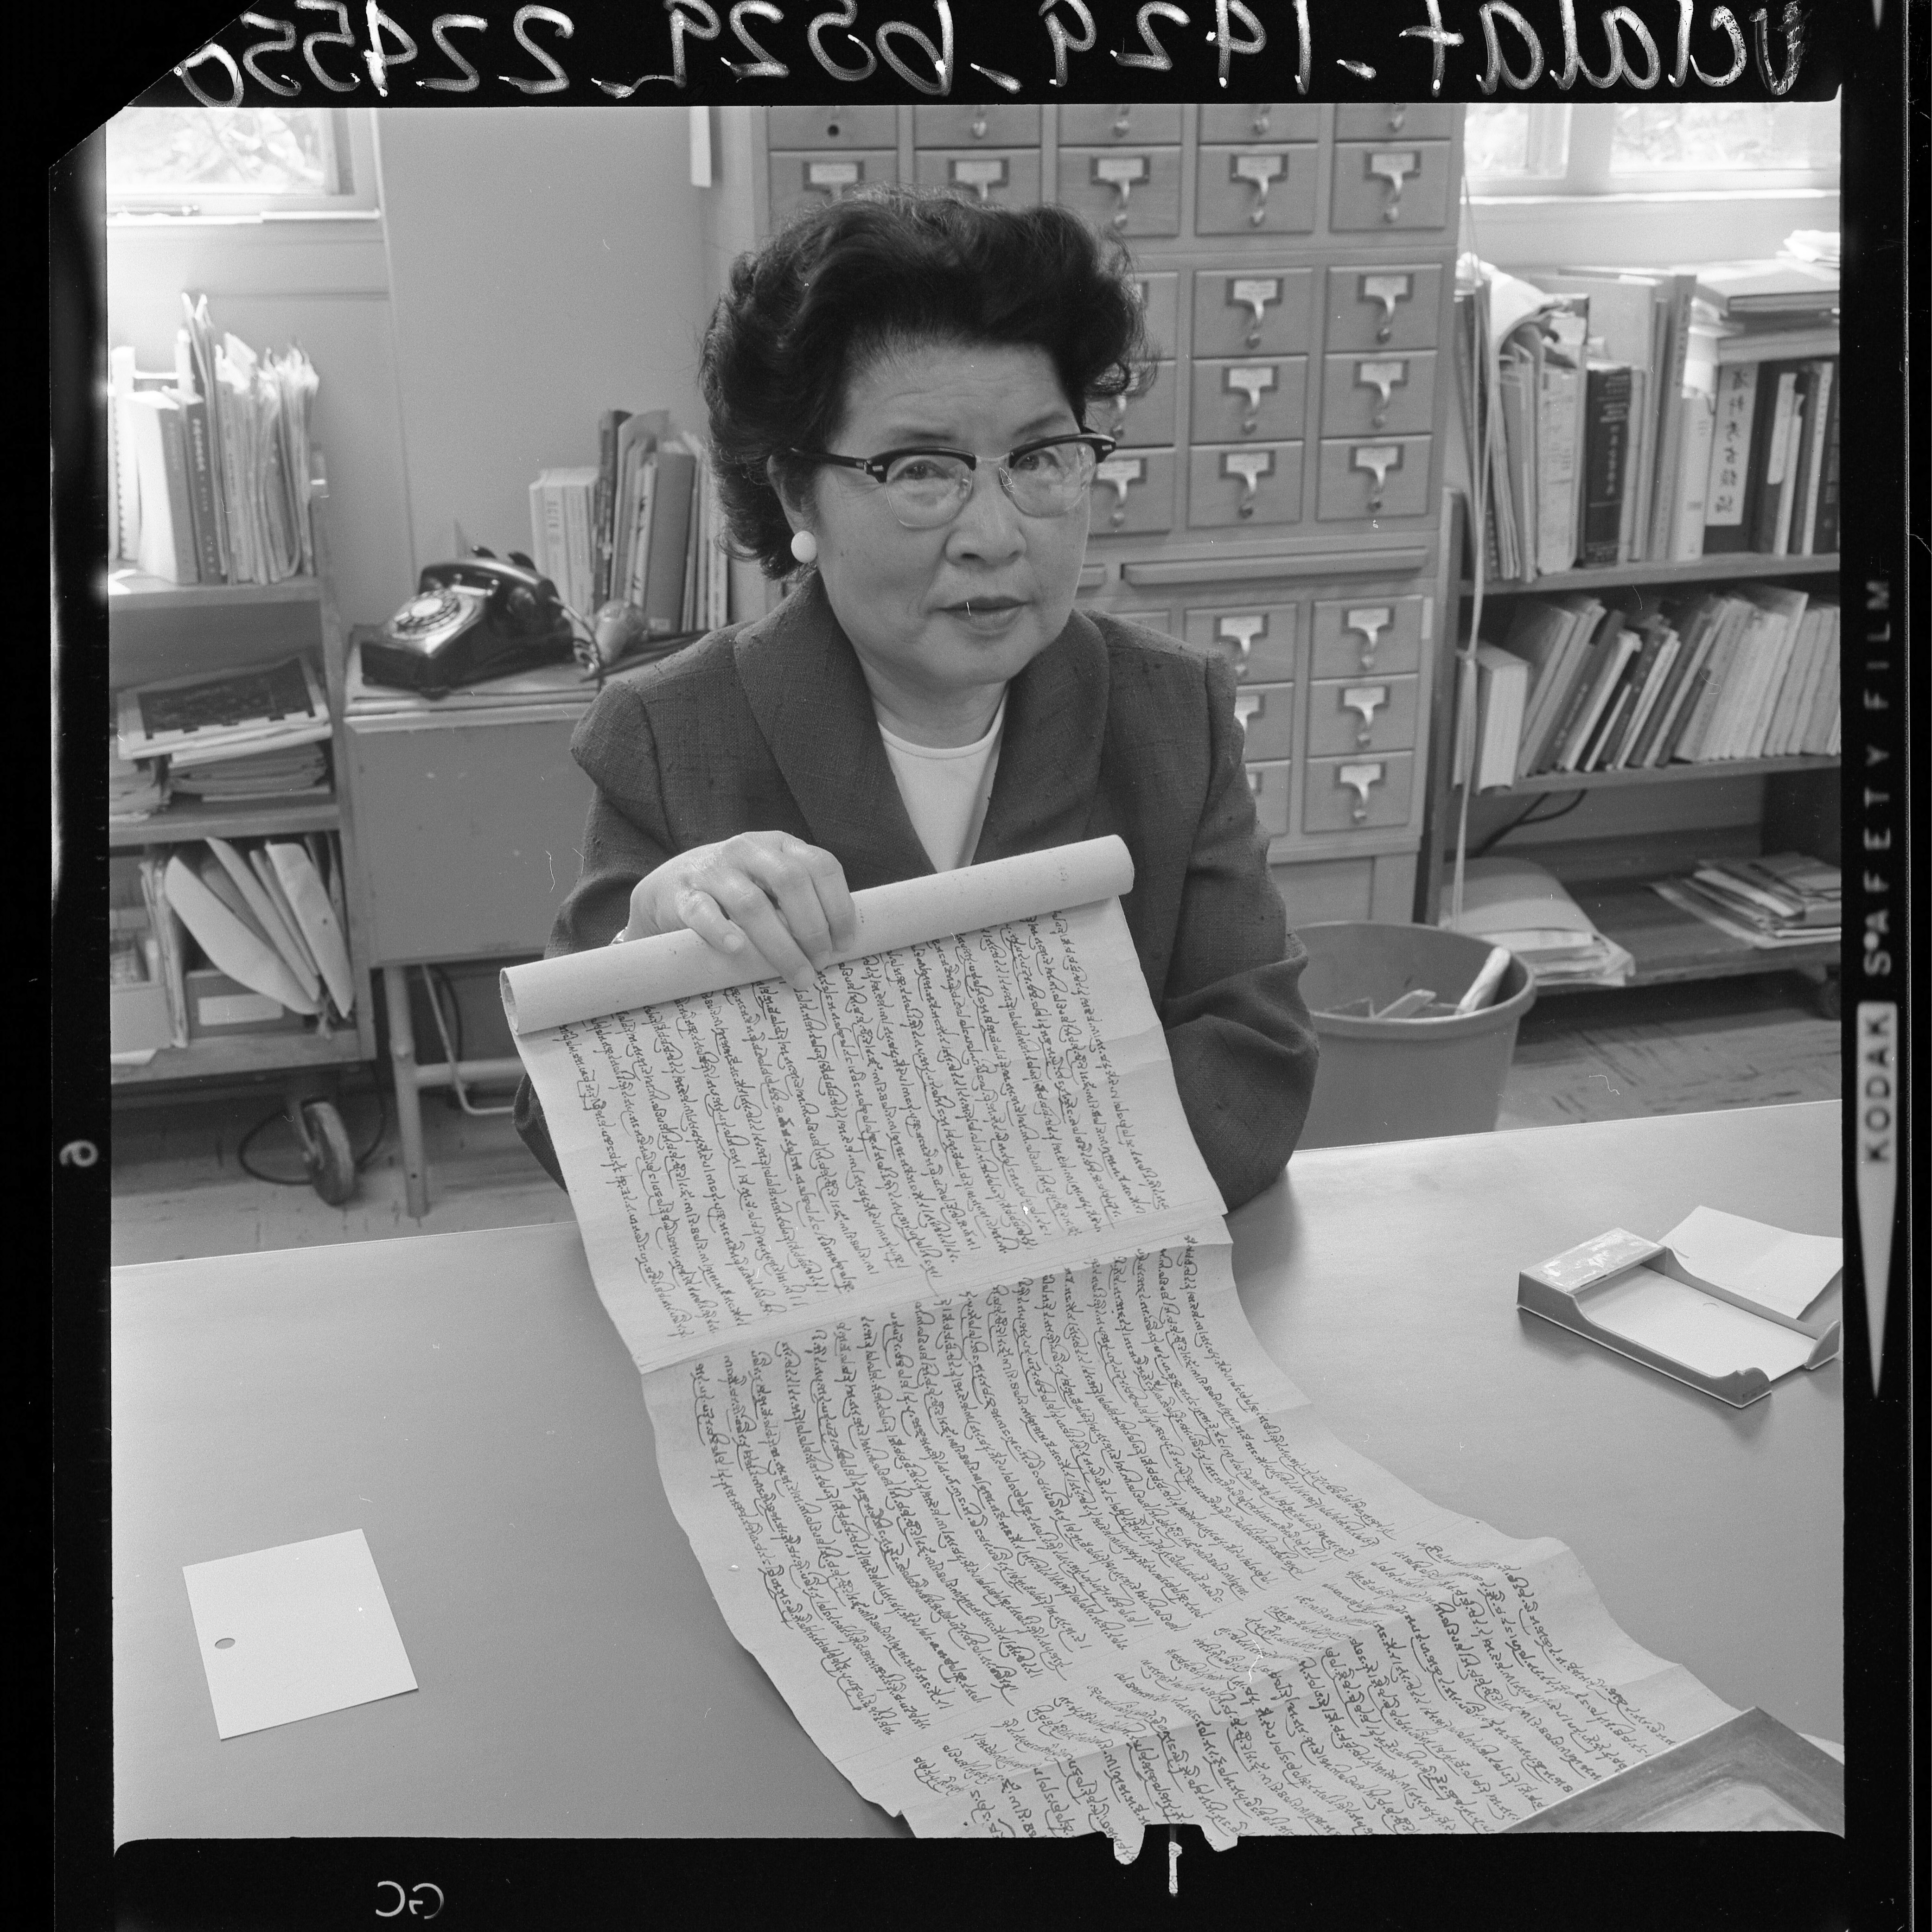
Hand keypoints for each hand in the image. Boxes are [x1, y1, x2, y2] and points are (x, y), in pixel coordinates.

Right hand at [621, 833, 856, 989]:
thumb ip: (802, 900)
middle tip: (820, 964)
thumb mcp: (772, 883)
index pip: (822, 866)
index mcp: (779, 845)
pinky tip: (736, 949)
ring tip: (798, 975)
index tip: (845, 944)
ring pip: (752, 904)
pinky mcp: (683, 894)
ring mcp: (714, 870)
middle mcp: (748, 850)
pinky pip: (702, 911)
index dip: (840, 906)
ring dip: (780, 945)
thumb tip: (841, 945)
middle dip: (813, 928)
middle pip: (791, 882)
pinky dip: (720, 930)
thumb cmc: (736, 892)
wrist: (671, 886)